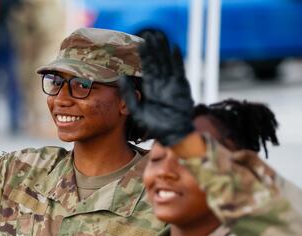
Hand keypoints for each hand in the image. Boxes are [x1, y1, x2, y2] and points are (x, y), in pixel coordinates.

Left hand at [119, 31, 194, 146]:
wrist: (173, 134)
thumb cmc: (156, 126)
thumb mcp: (137, 110)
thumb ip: (129, 94)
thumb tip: (120, 78)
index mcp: (151, 89)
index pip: (147, 68)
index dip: (144, 56)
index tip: (140, 44)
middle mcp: (161, 84)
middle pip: (157, 62)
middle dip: (153, 49)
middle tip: (149, 34)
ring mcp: (172, 84)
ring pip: (167, 62)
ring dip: (163, 50)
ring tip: (159, 36)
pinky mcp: (182, 87)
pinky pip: (179, 70)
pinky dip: (177, 59)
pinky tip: (173, 48)